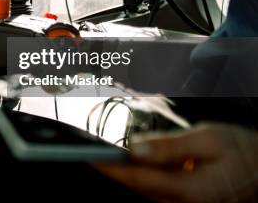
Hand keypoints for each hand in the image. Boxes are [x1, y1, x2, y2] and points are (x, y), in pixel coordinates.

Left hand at [96, 123, 257, 202]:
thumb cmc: (240, 153)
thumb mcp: (209, 139)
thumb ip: (169, 146)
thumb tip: (134, 149)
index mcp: (191, 190)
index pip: (138, 179)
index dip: (110, 168)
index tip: (89, 157)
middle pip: (137, 187)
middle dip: (116, 169)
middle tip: (95, 149)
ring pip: (144, 190)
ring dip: (130, 173)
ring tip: (115, 153)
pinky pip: (155, 191)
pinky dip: (144, 176)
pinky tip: (141, 162)